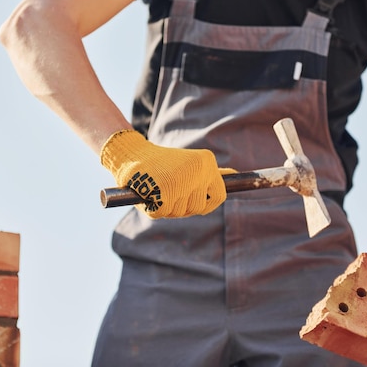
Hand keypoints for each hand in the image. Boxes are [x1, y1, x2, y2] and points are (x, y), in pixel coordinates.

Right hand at [100, 130, 226, 217]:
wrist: (131, 153)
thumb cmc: (161, 163)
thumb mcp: (190, 164)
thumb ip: (211, 172)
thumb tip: (235, 175)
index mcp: (206, 162)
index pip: (219, 195)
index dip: (206, 202)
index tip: (193, 199)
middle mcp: (198, 171)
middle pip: (198, 207)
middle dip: (183, 205)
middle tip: (168, 189)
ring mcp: (181, 183)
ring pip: (181, 212)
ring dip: (168, 207)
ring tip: (158, 187)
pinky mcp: (163, 194)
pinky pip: (162, 213)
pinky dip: (153, 207)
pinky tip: (149, 192)